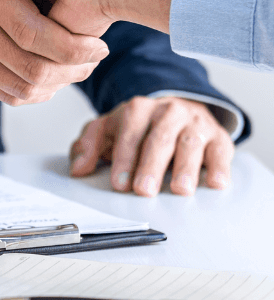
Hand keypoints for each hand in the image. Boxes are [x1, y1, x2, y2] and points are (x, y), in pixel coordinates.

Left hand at [69, 96, 232, 195]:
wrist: (175, 109)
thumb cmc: (137, 127)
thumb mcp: (107, 130)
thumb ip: (87, 146)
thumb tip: (78, 169)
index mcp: (138, 109)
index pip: (129, 134)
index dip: (124, 159)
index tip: (120, 184)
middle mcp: (169, 112)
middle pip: (160, 139)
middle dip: (151, 166)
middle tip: (144, 190)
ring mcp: (195, 123)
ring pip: (190, 144)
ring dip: (185, 168)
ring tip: (180, 189)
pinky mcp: (218, 136)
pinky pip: (222, 150)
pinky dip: (220, 167)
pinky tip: (215, 183)